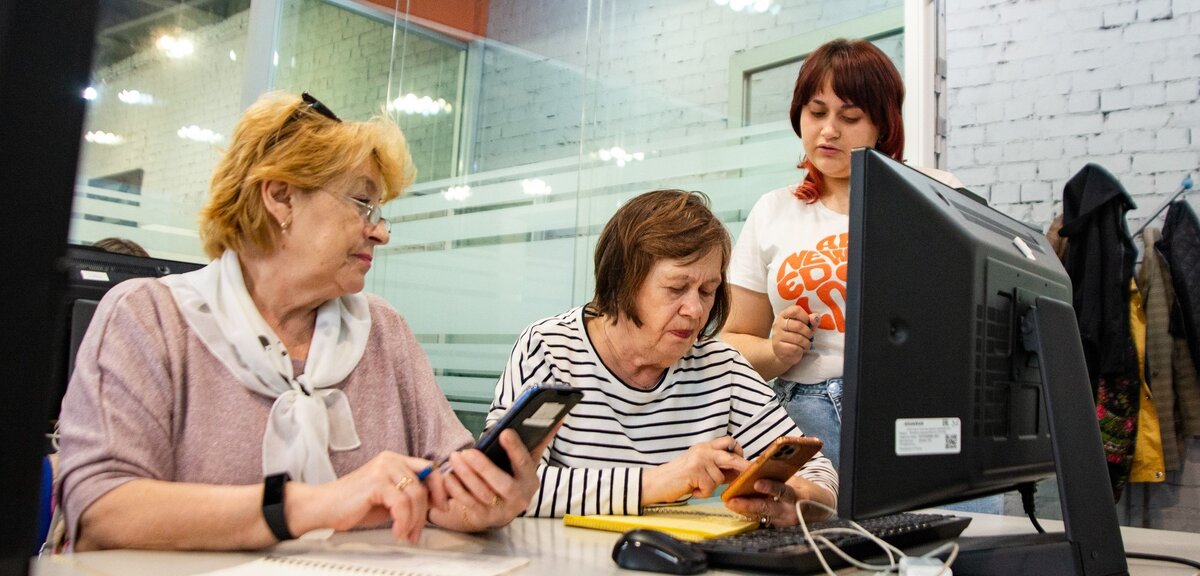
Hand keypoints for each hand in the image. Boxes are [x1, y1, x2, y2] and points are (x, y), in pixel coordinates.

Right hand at [288, 451, 445, 543]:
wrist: (323, 508)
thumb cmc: (353, 505)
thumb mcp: (388, 499)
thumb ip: (408, 496)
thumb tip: (434, 503)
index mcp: (394, 460)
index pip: (429, 468)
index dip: (440, 488)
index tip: (441, 507)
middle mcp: (390, 460)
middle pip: (425, 484)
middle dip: (426, 511)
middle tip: (420, 530)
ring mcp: (383, 468)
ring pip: (415, 495)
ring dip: (415, 520)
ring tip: (407, 535)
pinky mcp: (376, 482)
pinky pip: (402, 504)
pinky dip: (403, 522)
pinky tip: (397, 532)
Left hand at [428, 428, 549, 531]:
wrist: (503, 506)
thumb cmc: (513, 475)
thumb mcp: (525, 460)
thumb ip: (539, 440)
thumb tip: (558, 418)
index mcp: (531, 480)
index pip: (525, 463)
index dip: (515, 449)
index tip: (504, 433)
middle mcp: (520, 498)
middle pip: (502, 484)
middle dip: (484, 467)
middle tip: (467, 451)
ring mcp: (502, 511)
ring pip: (482, 494)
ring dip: (466, 476)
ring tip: (455, 458)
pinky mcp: (484, 518)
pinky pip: (469, 504)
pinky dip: (457, 490)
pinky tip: (449, 476)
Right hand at [641, 437, 747, 504]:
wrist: (657, 482)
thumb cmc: (679, 477)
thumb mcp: (700, 467)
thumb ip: (718, 467)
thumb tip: (739, 472)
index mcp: (705, 446)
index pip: (728, 442)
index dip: (738, 452)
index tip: (743, 462)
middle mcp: (703, 450)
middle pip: (731, 456)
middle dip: (744, 465)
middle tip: (752, 472)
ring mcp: (699, 460)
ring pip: (719, 478)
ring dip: (710, 487)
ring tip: (697, 485)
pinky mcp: (695, 471)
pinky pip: (710, 488)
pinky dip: (703, 493)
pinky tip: (693, 489)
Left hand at [722, 475, 834, 526]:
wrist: (820, 509)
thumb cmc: (806, 490)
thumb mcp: (796, 480)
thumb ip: (778, 476)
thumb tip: (755, 466)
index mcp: (798, 496)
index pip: (783, 491)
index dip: (770, 487)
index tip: (757, 483)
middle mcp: (790, 511)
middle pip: (767, 508)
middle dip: (747, 504)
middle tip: (731, 501)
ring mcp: (784, 522)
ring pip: (761, 515)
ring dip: (744, 509)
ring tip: (730, 503)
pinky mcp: (779, 527)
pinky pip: (762, 520)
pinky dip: (750, 513)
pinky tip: (738, 508)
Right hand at [771, 306, 820, 367]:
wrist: (783, 351)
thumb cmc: (795, 336)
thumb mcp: (805, 327)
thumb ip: (811, 321)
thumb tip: (816, 317)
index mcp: (784, 315)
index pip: (795, 310)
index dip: (805, 317)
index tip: (807, 323)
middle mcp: (778, 324)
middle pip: (799, 325)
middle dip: (808, 332)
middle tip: (809, 336)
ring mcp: (777, 335)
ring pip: (798, 338)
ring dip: (806, 343)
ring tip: (806, 344)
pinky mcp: (778, 347)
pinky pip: (795, 348)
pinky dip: (801, 350)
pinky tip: (800, 349)